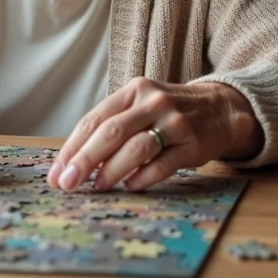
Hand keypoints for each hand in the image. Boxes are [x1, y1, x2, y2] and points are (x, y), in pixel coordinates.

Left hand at [47, 78, 262, 192]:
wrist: (220, 109)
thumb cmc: (168, 113)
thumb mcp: (140, 107)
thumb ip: (113, 127)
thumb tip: (75, 163)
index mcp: (133, 91)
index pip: (94, 120)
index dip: (72, 148)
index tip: (57, 172)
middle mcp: (152, 102)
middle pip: (111, 132)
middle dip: (84, 160)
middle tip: (67, 184)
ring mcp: (174, 121)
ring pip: (136, 148)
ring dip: (112, 170)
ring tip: (98, 186)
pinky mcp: (192, 143)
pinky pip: (163, 164)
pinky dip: (143, 178)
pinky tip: (130, 186)